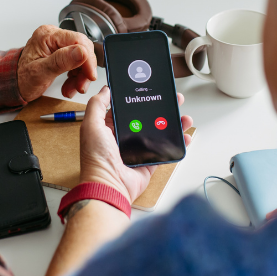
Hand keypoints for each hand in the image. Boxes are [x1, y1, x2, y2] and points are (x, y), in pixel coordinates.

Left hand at [18, 25, 98, 100]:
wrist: (14, 83)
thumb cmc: (22, 78)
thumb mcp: (40, 72)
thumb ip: (61, 61)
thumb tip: (81, 52)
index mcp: (47, 36)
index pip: (78, 41)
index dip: (88, 59)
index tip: (90, 75)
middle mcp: (53, 36)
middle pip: (82, 48)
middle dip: (84, 69)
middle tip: (81, 86)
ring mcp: (57, 43)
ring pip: (82, 57)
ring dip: (81, 75)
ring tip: (72, 89)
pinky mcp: (61, 52)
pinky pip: (77, 62)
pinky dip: (77, 75)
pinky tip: (70, 85)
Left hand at [79, 86, 193, 202]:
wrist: (108, 187)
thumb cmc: (96, 159)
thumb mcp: (91, 126)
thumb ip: (97, 105)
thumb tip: (106, 89)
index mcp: (109, 128)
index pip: (126, 107)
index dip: (139, 97)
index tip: (151, 88)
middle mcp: (123, 138)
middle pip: (146, 118)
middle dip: (161, 107)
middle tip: (174, 99)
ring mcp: (137, 150)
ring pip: (159, 132)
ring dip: (172, 123)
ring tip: (183, 116)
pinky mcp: (148, 162)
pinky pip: (165, 149)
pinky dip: (176, 143)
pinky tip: (185, 135)